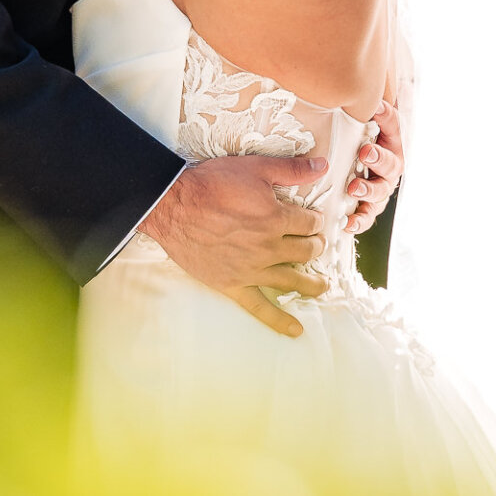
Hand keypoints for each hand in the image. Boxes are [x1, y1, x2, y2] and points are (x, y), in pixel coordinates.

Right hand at [138, 154, 329, 337]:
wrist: (173, 207)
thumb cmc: (212, 184)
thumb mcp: (255, 168)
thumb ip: (291, 169)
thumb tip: (322, 165)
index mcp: (277, 218)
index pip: (310, 224)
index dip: (315, 221)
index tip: (314, 221)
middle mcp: (269, 247)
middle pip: (306, 251)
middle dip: (316, 247)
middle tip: (316, 245)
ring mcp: (252, 270)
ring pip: (292, 280)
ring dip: (311, 283)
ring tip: (322, 285)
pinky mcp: (233, 285)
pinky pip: (260, 308)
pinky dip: (279, 320)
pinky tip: (296, 330)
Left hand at [344, 100, 403, 234]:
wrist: (361, 158)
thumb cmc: (367, 139)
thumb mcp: (373, 123)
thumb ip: (378, 114)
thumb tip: (376, 102)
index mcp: (392, 146)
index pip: (393, 133)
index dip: (385, 130)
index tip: (370, 132)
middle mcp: (390, 170)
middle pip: (389, 167)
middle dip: (378, 160)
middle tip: (365, 154)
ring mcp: (380, 190)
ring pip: (379, 195)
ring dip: (368, 192)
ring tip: (354, 189)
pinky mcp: (368, 207)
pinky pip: (367, 217)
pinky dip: (359, 222)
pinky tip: (348, 224)